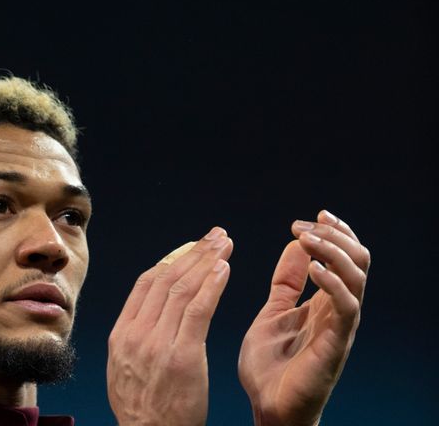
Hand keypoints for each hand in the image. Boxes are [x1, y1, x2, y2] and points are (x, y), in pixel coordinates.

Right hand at [107, 227, 232, 425]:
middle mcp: (135, 334)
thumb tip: (148, 317)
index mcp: (121, 335)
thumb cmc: (144, 412)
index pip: (145, 285)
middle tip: (214, 235)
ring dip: (206, 261)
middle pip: (165, 279)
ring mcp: (157, 344)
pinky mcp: (182, 356)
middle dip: (192, 253)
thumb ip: (135, 340)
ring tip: (224, 244)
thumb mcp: (124, 371)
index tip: (190, 249)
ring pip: (182, 289)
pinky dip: (212, 285)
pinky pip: (199, 311)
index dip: (170, 261)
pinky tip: (224, 269)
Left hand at [238, 210, 369, 425]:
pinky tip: (313, 269)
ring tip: (306, 239)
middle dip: (335, 235)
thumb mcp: (273, 312)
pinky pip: (347, 308)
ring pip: (357, 278)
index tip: (313, 216)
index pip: (345, 258)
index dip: (335, 233)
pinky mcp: (335, 345)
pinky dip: (334, 283)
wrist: (266, 408)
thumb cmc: (270, 367)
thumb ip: (286, 283)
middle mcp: (337, 312)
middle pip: (358, 261)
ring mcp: (339, 328)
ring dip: (334, 252)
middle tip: (304, 225)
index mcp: (323, 303)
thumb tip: (295, 244)